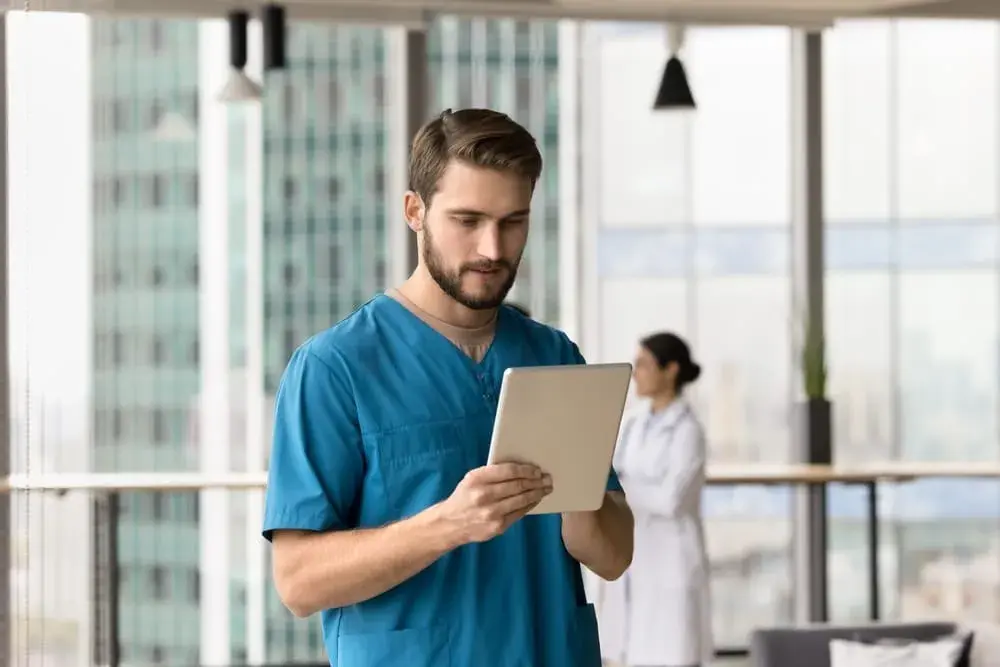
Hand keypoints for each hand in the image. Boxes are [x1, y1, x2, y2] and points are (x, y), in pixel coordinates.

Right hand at [436, 463, 551, 545]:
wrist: (450, 523)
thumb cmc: (465, 497)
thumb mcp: (472, 479)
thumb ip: (492, 474)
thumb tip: (521, 469)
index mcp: (477, 479)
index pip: (508, 471)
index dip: (526, 470)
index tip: (537, 469)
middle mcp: (484, 495)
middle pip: (518, 485)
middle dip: (536, 481)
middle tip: (547, 478)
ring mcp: (491, 513)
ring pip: (521, 500)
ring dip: (537, 493)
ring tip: (546, 488)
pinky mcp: (498, 526)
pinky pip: (519, 513)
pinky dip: (530, 505)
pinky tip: (536, 499)